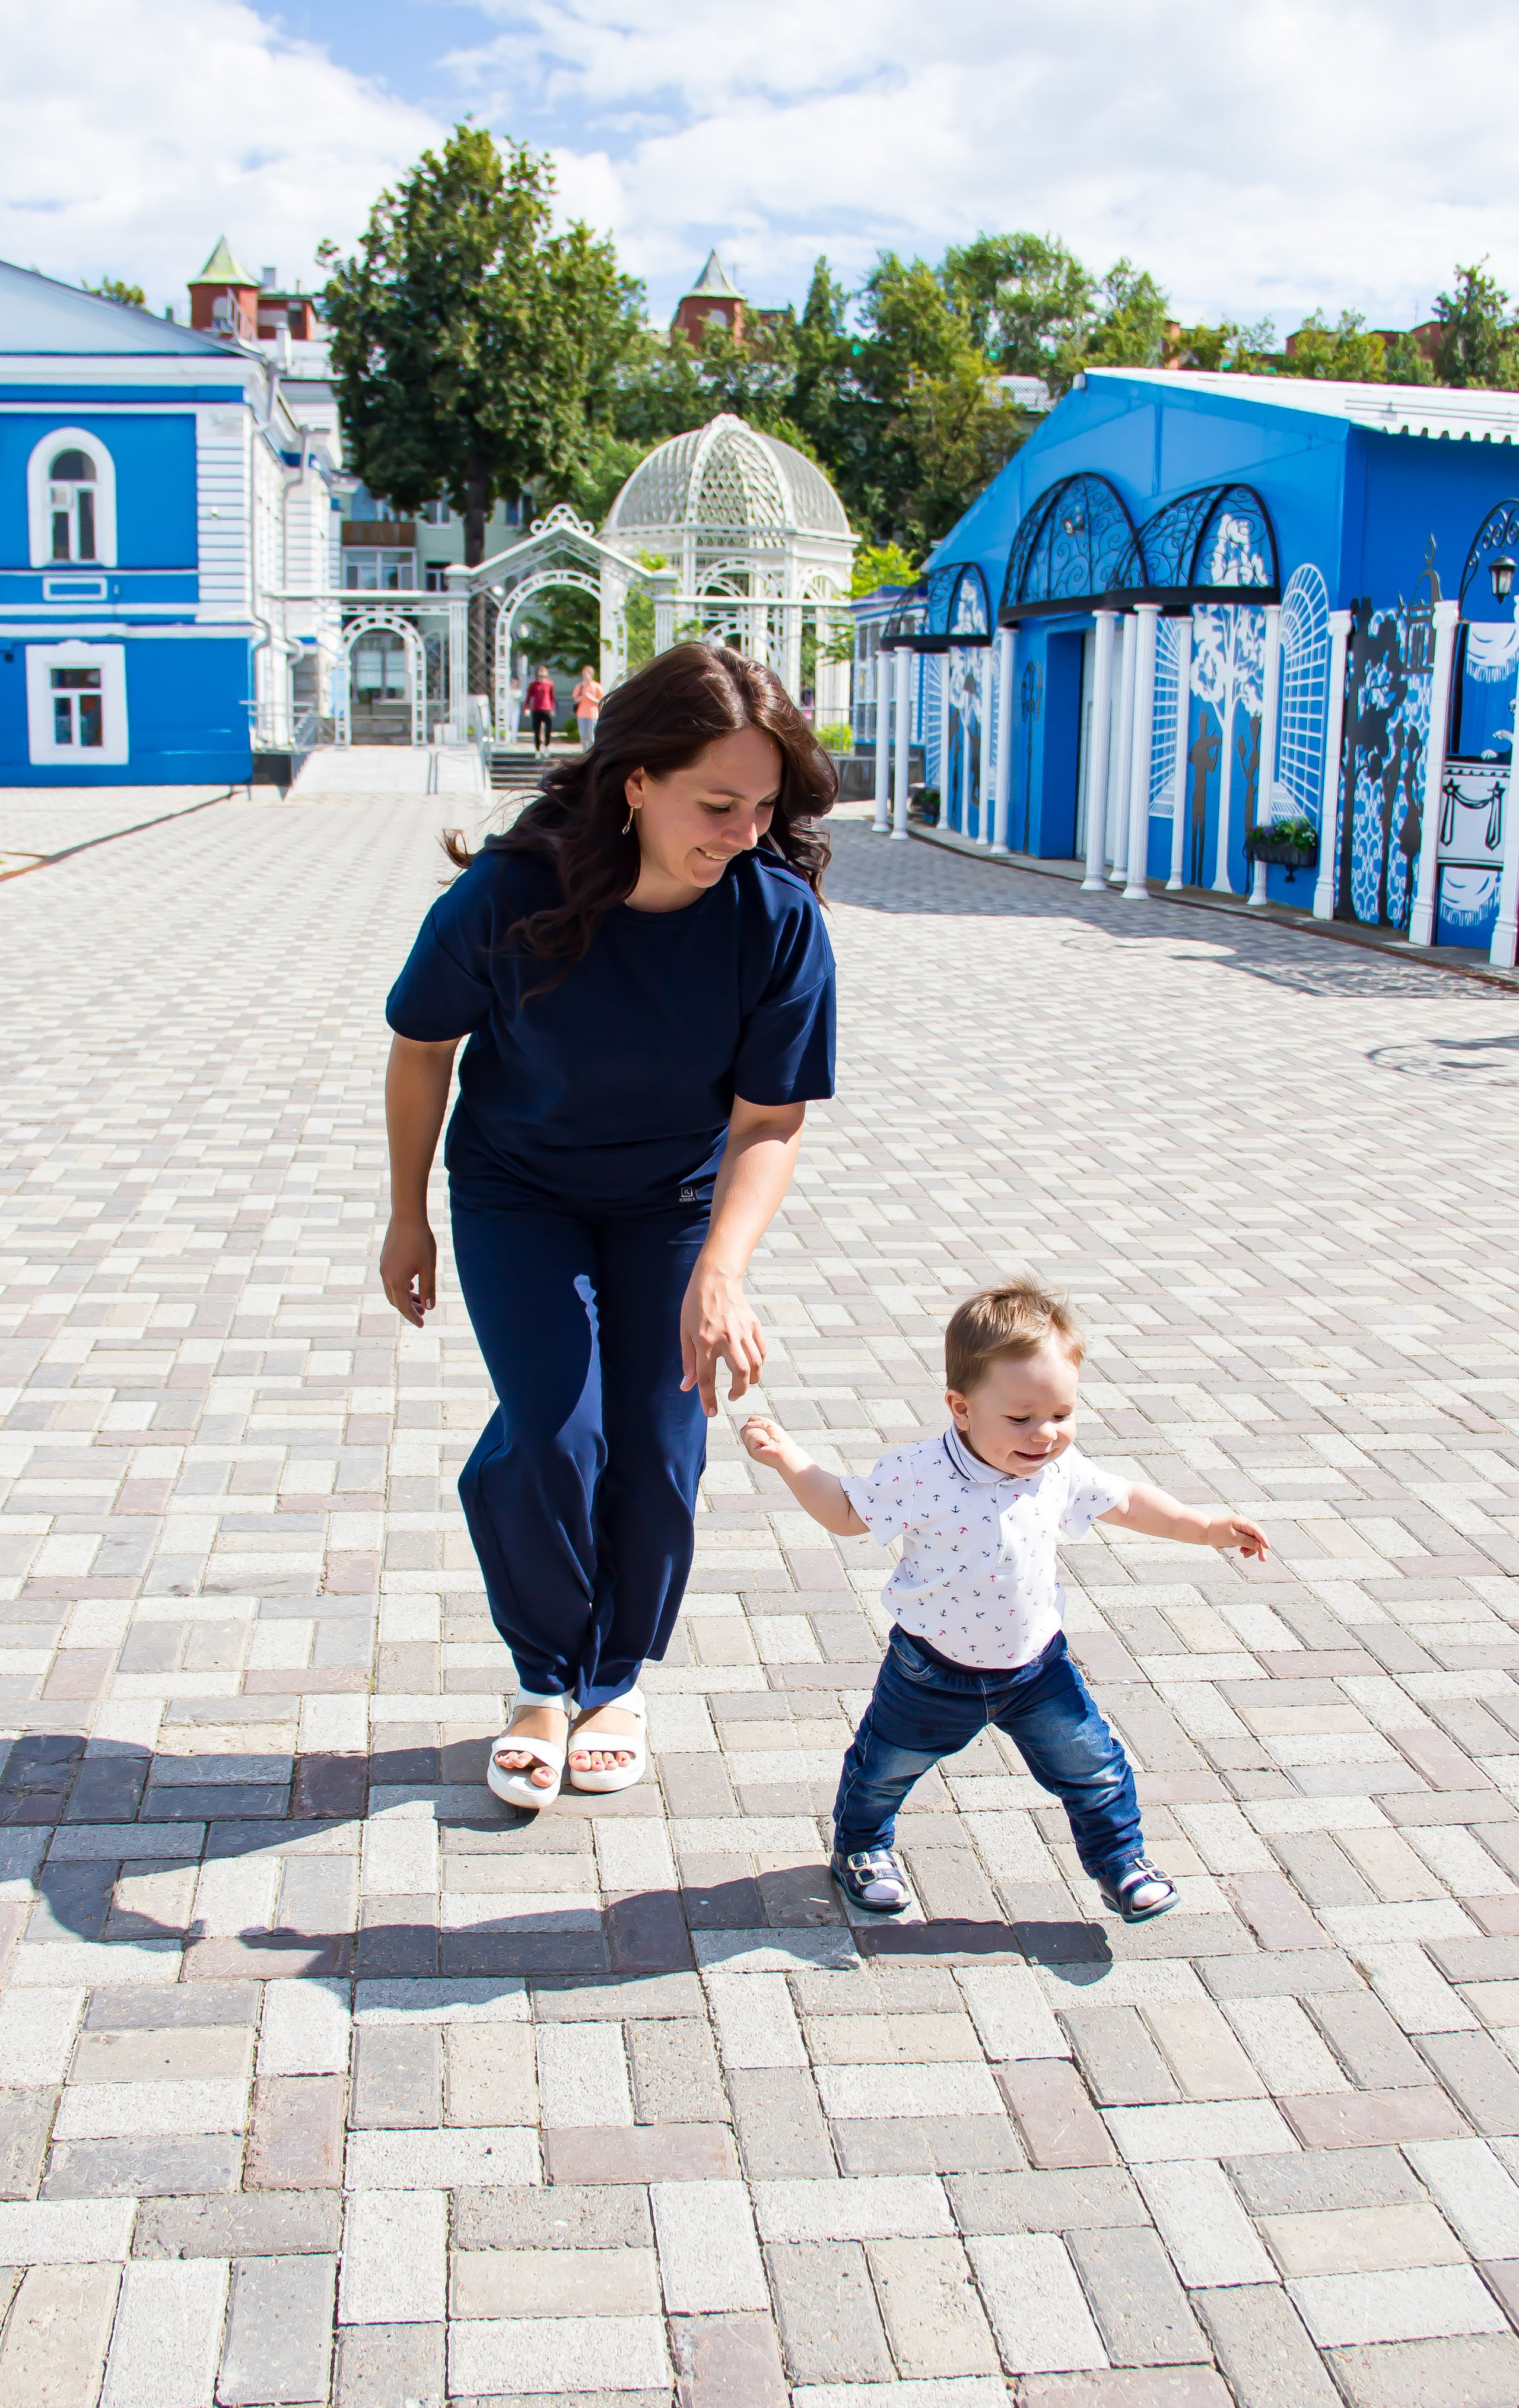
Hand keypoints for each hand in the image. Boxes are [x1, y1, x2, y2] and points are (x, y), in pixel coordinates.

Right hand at [380, 1215, 436, 1327]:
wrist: (406, 1216)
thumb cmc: (420, 1241)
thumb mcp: (428, 1267)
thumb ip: (428, 1288)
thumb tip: (429, 1307)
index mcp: (395, 1280)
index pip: (403, 1306)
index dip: (413, 1317)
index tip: (422, 1325)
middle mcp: (386, 1275)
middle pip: (396, 1300)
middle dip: (409, 1309)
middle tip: (423, 1314)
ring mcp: (383, 1266)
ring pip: (392, 1289)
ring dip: (405, 1297)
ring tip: (420, 1301)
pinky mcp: (385, 1258)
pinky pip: (390, 1279)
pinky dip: (401, 1286)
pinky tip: (412, 1284)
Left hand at [680, 1257, 764, 1415]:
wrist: (716, 1278)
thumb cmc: (695, 1305)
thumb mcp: (684, 1331)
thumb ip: (688, 1361)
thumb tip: (686, 1387)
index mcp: (705, 1341)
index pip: (707, 1377)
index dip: (708, 1399)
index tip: (711, 1413)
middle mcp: (726, 1338)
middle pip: (740, 1374)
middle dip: (738, 1391)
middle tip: (732, 1396)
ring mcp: (742, 1331)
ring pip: (755, 1364)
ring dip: (751, 1380)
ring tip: (742, 1384)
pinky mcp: (754, 1325)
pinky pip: (761, 1351)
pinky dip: (759, 1363)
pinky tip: (751, 1367)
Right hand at [741, 1414, 807, 1473]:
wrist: (786, 1452)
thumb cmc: (782, 1442)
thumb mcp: (769, 1425)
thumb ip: (759, 1421)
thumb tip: (751, 1419)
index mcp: (755, 1438)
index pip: (748, 1424)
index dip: (757, 1422)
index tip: (767, 1426)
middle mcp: (751, 1444)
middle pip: (744, 1428)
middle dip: (758, 1426)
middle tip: (767, 1433)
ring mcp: (750, 1448)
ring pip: (746, 1431)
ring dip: (761, 1432)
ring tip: (768, 1440)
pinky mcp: (751, 1451)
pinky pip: (751, 1436)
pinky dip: (761, 1437)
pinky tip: (766, 1443)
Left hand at [1208, 1514, 1269, 1558]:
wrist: (1207, 1533)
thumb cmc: (1218, 1533)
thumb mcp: (1233, 1538)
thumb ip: (1247, 1541)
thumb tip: (1259, 1545)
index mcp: (1243, 1522)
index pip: (1257, 1531)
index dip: (1263, 1540)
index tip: (1267, 1548)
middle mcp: (1244, 1525)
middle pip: (1257, 1537)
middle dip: (1260, 1548)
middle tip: (1263, 1559)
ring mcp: (1243, 1530)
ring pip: (1253, 1541)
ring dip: (1252, 1549)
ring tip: (1245, 1555)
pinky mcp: (1240, 1535)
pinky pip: (1248, 1543)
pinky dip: (1247, 1548)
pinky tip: (1243, 1552)